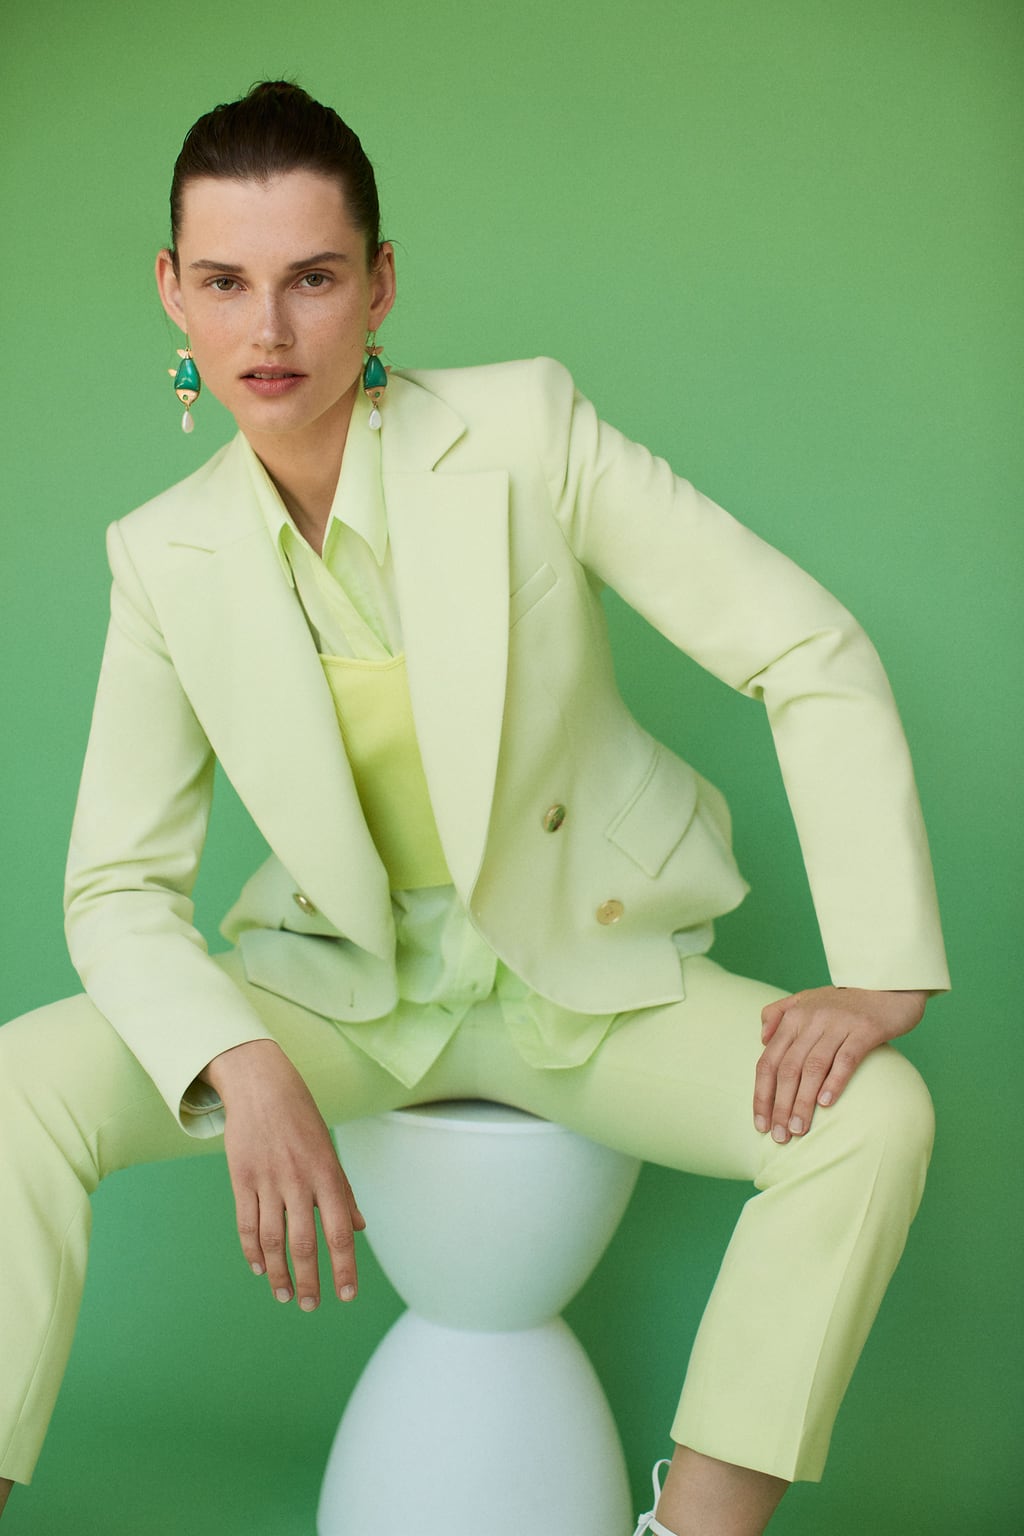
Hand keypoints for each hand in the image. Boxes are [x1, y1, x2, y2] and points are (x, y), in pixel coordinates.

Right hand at [201, 1040, 364, 1309]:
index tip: (347, 1295)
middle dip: (310, 1280)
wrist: (262, 1086)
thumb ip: (343, 1193)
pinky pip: (246, 1224)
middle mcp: (299, 1180)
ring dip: (278, 1274)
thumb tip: (359, 1229)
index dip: (344, 1267)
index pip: (340, 1232)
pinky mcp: (241, 1179)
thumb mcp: (329, 1151)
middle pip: (304, 1244)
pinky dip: (252, 1251)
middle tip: (311, 1306)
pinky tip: (258, 1268)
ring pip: (272, 1241)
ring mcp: (267, 1180)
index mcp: (327, 1175)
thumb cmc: (302, 1120)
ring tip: (285, 1295)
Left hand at [754, 986, 928, 1143]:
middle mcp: (812, 1020)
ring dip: (802, 1101)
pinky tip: (827, 1104)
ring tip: (799, 1129)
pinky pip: (846, 1058)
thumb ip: (779, 1014)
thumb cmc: (845, 1001)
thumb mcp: (807, 999)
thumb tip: (762, 1039)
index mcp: (794, 1017)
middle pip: (787, 1068)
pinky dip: (834, 1081)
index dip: (762, 1094)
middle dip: (780, 1105)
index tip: (760, 1123)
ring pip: (813, 1067)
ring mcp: (838, 1024)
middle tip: (780, 1136)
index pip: (768, 1061)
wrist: (888, 985)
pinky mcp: (865, 1029)